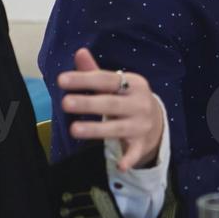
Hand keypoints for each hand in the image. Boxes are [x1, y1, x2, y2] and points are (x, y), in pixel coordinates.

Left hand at [57, 48, 165, 171]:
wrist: (156, 121)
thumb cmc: (127, 98)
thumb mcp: (116, 84)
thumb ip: (95, 71)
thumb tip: (79, 52)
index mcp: (133, 83)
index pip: (106, 80)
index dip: (84, 79)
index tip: (61, 80)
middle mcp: (140, 103)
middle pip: (111, 103)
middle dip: (88, 103)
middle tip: (64, 103)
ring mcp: (142, 124)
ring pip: (117, 128)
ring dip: (96, 129)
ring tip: (73, 129)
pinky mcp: (142, 144)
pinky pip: (135, 152)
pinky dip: (129, 158)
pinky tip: (120, 165)